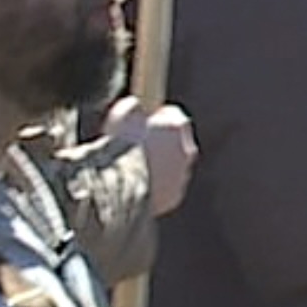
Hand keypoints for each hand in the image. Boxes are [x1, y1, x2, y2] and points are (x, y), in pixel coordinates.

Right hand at [103, 96, 197, 216]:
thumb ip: (135, 109)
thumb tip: (136, 108)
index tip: (144, 121)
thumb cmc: (121, 145)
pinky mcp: (173, 197)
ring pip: (172, 168)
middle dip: (161, 143)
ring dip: (158, 167)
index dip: (157, 117)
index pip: (172, 115)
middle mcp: (186, 150)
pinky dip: (154, 187)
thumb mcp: (122, 113)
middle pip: (176, 143)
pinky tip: (135, 187)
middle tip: (139, 146)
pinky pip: (165, 189)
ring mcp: (181, 176)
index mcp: (177, 125)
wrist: (120, 185)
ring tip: (133, 169)